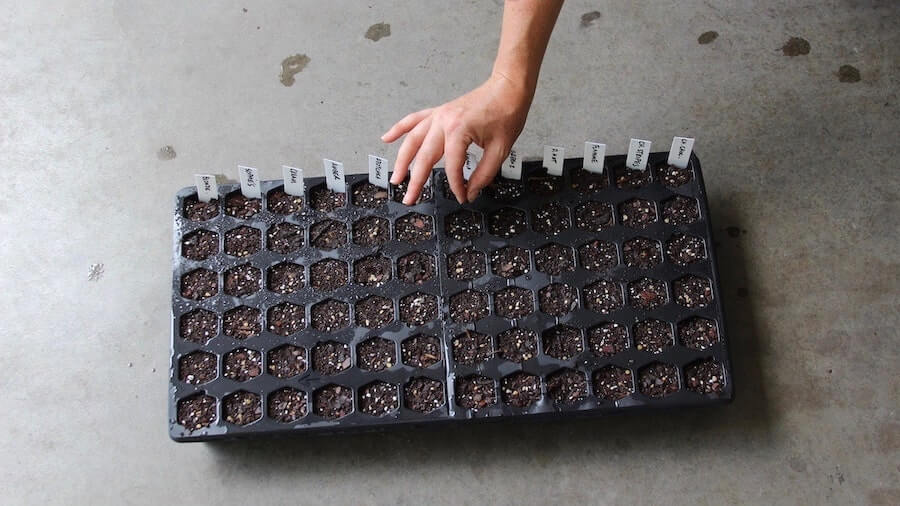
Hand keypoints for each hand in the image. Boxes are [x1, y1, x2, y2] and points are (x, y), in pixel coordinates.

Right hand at [381, 73, 533, 203]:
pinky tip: (387, 138)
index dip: (457, 185)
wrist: (508, 87)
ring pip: (413, 140)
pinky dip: (399, 128)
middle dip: (416, 180)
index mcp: (458, 131)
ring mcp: (439, 115)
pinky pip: (414, 120)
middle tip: (410, 199)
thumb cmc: (507, 113)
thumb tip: (471, 192)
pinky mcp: (439, 112)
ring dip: (402, 160)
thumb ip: (484, 174)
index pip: (452, 167)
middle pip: (424, 156)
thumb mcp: (500, 149)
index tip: (463, 196)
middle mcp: (443, 122)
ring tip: (396, 178)